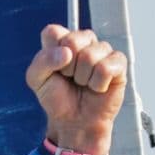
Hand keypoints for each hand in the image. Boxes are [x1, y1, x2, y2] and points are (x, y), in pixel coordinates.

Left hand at [24, 24, 126, 154]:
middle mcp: (83, 42)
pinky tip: (97, 87)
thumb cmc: (58, 99)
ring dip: (82, 78)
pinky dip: (97, 84)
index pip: (53, 32)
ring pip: (89, 55)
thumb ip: (42, 62)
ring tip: (83, 84)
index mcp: (61, 42)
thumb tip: (66, 52)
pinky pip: (106, 68)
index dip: (50, 53)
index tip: (53, 69)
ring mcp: (102, 51)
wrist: (74, 121)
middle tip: (69, 78)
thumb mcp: (37, 81)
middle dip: (67, 67)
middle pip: (72, 40)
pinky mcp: (118, 63)